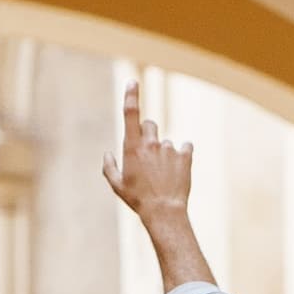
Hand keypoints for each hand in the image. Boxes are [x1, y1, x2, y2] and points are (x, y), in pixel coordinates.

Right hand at [100, 82, 194, 222]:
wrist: (164, 212)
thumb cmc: (137, 200)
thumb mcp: (117, 186)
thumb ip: (109, 167)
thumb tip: (107, 153)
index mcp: (132, 147)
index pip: (130, 114)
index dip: (131, 96)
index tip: (133, 82)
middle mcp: (151, 143)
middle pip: (150, 125)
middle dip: (149, 134)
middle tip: (148, 155)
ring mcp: (169, 148)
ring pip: (166, 142)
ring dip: (164, 153)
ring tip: (163, 175)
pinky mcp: (185, 155)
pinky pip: (184, 147)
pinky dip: (182, 156)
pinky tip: (177, 172)